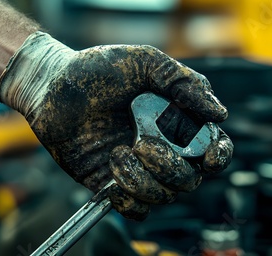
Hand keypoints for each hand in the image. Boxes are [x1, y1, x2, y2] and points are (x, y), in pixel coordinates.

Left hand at [0, 32, 233, 219]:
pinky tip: (112, 168)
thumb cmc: (98, 68)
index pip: (212, 147)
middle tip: (142, 143)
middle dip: (170, 167)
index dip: (218, 156)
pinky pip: (136, 210)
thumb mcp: (144, 61)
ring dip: (144, 181)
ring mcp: (139, 168)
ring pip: (163, 197)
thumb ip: (182, 82)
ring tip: (119, 153)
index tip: (207, 156)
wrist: (52, 86)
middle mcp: (163, 148)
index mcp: (177, 120)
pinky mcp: (114, 183)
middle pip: (189, 179)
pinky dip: (128, 197)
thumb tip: (219, 114)